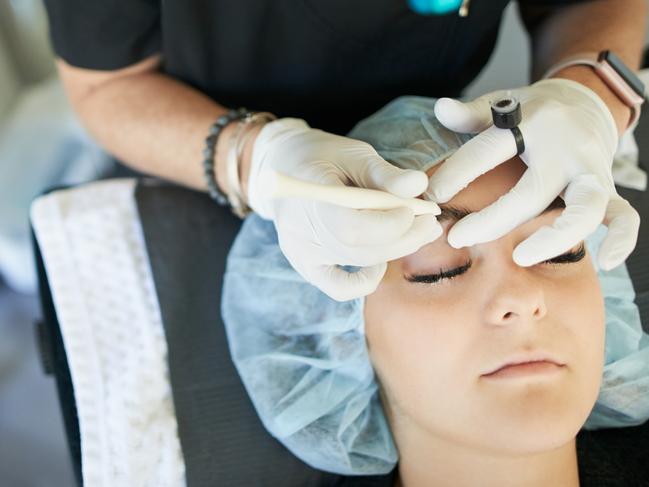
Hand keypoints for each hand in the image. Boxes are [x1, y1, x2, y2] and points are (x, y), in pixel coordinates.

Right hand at [247, 118, 442, 300]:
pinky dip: (365, 281)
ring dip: (395, 250)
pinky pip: (339, 287)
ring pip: (356, 262)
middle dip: (403, 237)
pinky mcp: (306, 265)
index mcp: (307, 194)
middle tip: (431, 223)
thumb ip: (385, 173)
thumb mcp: (353, 153)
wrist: (282, 168)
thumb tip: (420, 186)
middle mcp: (299, 230)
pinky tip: (380, 262)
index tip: (416, 210)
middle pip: (357, 248)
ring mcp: (300, 252)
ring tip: (419, 230)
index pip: (349, 225)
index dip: (388, 224)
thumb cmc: (322, 156)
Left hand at [428, 78, 639, 270]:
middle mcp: (566, 149)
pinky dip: (622, 241)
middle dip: (493, 220)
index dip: (456, 175)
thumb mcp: (502, 103)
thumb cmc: (533, 110)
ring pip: (584, 209)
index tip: (431, 197)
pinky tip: (606, 263)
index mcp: (533, 122)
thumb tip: (440, 108)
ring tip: (520, 257)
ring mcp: (591, 171)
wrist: (586, 101)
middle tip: (457, 238)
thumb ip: (471, 114)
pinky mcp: (610, 189)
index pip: (489, 150)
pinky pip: (625, 217)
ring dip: (553, 238)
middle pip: (532, 192)